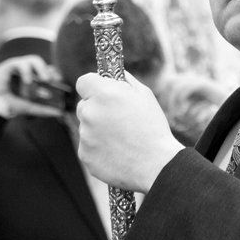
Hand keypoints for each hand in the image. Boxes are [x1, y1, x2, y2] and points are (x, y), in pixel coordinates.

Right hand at [0, 55, 63, 117]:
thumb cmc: (9, 104)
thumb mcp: (29, 107)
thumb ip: (43, 110)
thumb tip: (60, 112)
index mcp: (34, 80)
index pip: (49, 72)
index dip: (56, 75)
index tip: (61, 83)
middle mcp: (28, 72)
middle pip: (44, 64)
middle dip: (50, 71)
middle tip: (54, 80)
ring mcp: (19, 67)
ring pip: (34, 60)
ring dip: (41, 69)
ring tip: (45, 79)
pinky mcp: (10, 64)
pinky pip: (22, 63)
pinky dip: (27, 72)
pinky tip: (28, 82)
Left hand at [76, 71, 184, 192]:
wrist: (156, 164)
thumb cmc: (153, 127)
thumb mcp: (144, 95)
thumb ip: (125, 81)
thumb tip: (113, 75)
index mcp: (104, 94)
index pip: (83, 82)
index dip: (93, 86)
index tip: (101, 92)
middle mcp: (90, 112)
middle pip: (84, 105)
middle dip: (97, 109)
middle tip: (117, 119)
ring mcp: (85, 135)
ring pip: (87, 127)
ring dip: (98, 129)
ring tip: (122, 138)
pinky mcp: (85, 155)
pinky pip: (88, 146)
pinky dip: (99, 148)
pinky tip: (117, 151)